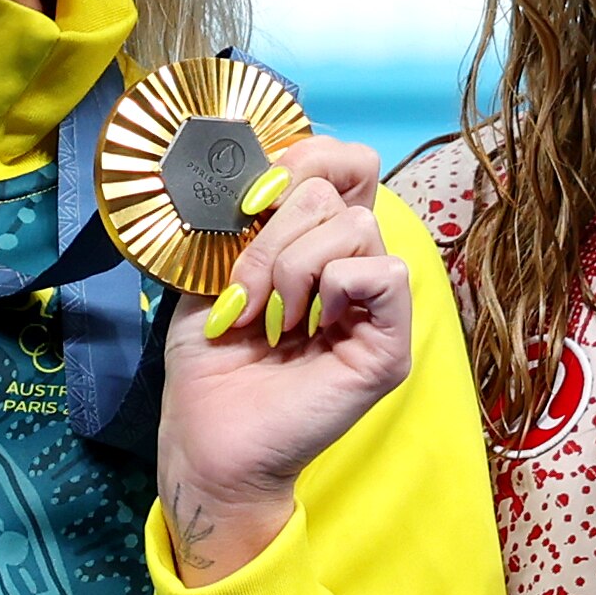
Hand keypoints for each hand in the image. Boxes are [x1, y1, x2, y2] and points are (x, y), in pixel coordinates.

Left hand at [154, 136, 412, 587]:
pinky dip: (335, 285)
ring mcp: (375, 306)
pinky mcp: (389, 345)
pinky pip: (384, 273)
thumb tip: (270, 166)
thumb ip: (247, 217)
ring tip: (270, 318)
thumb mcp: (214, 270)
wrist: (207, 435)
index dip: (304, 159)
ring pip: (356, 226)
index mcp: (315, 243)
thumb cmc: (209, 362)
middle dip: (275, 231)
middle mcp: (352, 266)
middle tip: (245, 290)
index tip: (253, 198)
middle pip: (337, 189)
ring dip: (293, 265)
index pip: (345, 163)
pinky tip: (306, 325)